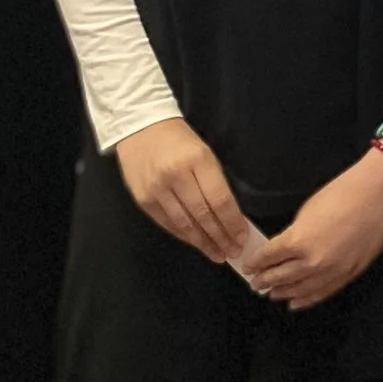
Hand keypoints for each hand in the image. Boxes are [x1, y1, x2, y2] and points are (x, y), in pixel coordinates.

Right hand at [115, 120, 252, 265]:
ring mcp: (156, 190)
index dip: (232, 222)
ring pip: (184, 224)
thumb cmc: (180, 140)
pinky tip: (196, 243)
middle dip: (220, 237)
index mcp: (197, 161)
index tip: (242, 237)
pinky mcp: (142, 200)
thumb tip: (231, 216)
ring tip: (218, 254)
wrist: (140, 127)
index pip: (219, 200)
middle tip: (234, 252)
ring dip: (203, 243)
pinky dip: (184, 236)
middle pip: (202, 215)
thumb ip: (216, 183)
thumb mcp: (205, 154)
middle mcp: (175, 176)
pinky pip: (167, 224)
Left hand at [242, 151, 382, 310]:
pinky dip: (306, 299)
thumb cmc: (342, 194)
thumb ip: (294, 233)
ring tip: (272, 294)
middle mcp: (311, 262)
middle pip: (280, 277)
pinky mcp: (348, 275)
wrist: (379, 196)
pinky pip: (322, 292)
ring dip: (282, 292)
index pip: (268, 257)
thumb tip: (285, 248)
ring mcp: (331, 271)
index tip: (248, 267)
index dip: (256, 263)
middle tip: (255, 284)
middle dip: (265, 281)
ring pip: (300, 289)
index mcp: (297, 241)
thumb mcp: (307, 210)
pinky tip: (295, 303)